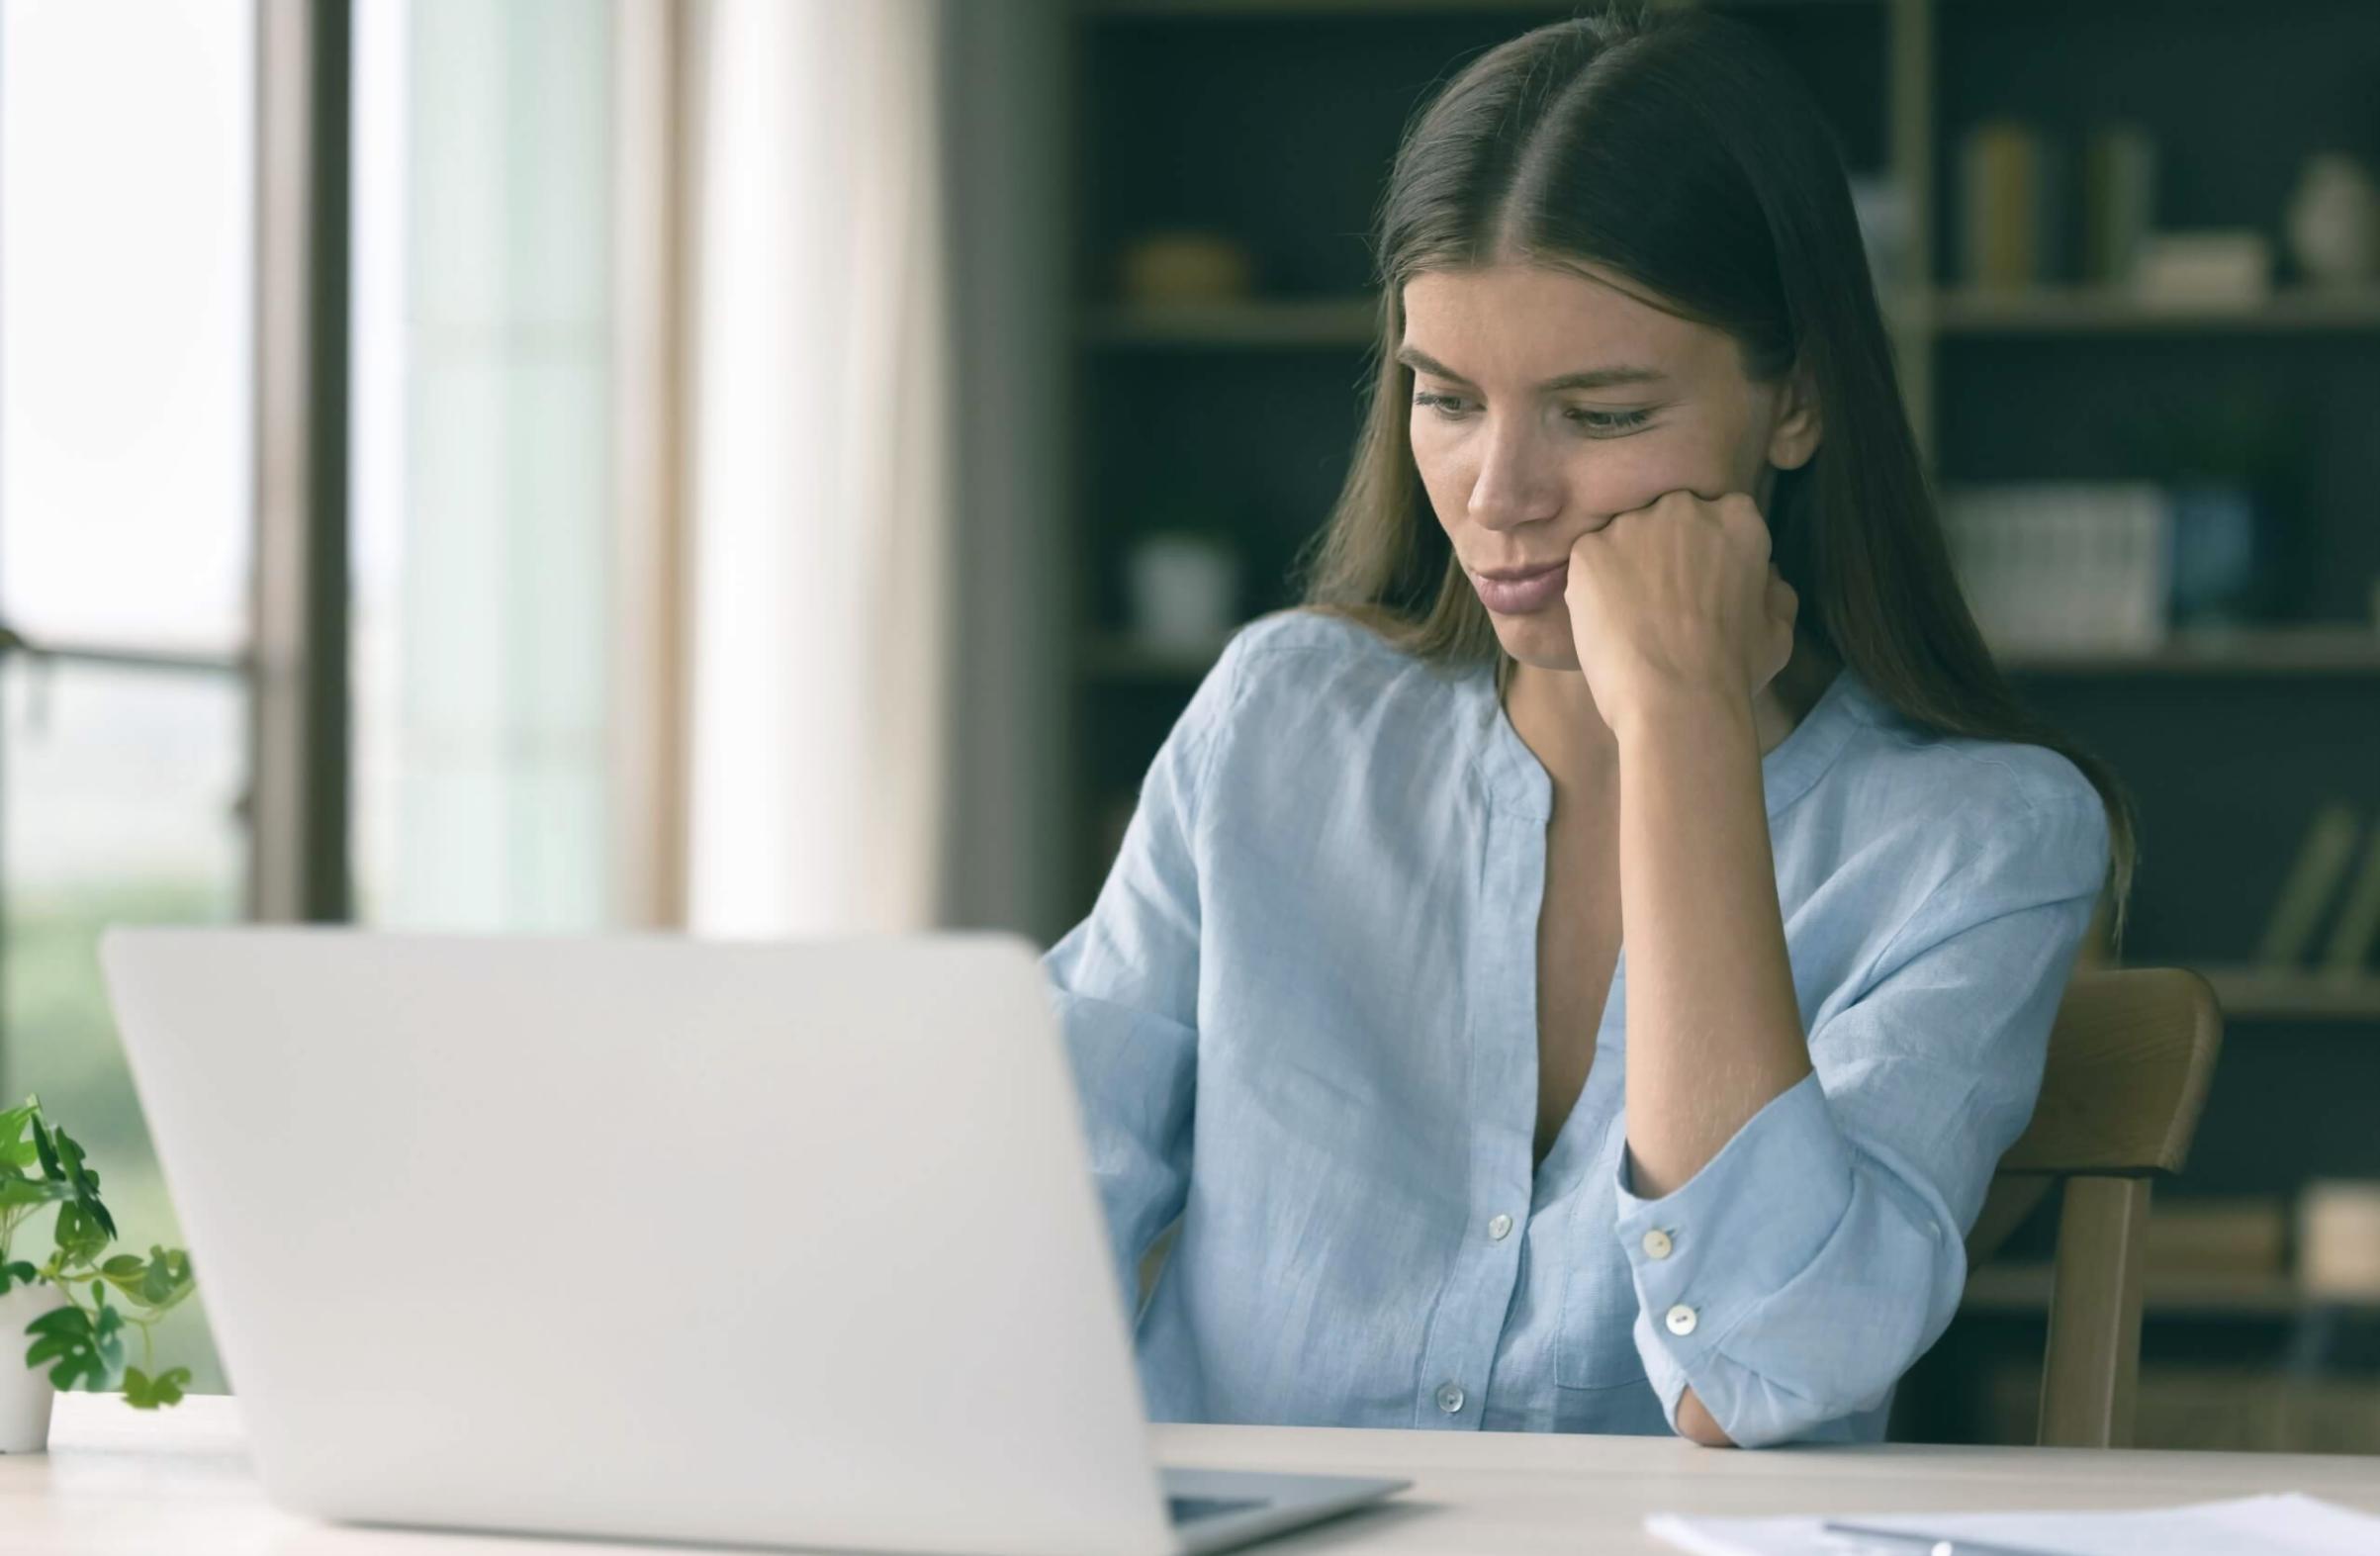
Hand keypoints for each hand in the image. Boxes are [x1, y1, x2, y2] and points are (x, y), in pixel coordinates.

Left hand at [1560, 488, 1796, 730]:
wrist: (1677, 701)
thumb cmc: (1734, 671)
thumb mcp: (1778, 630)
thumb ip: (1774, 590)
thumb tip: (1766, 575)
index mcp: (1737, 517)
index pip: (1717, 517)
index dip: (1705, 553)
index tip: (1699, 584)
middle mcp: (1684, 507)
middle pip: (1668, 518)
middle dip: (1665, 551)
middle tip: (1662, 602)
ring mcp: (1632, 525)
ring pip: (1624, 538)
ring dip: (1626, 567)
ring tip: (1632, 618)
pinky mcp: (1589, 550)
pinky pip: (1588, 561)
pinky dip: (1593, 587)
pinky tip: (1607, 622)